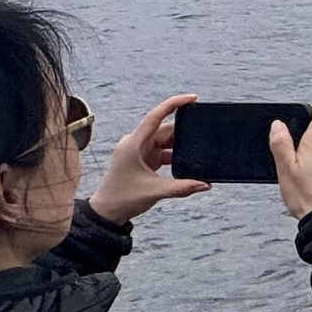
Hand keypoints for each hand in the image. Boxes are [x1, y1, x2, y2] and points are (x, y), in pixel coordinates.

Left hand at [89, 93, 213, 224]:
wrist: (106, 212)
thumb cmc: (123, 199)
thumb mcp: (155, 191)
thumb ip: (182, 187)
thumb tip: (206, 184)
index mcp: (134, 144)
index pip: (155, 116)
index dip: (174, 104)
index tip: (192, 98)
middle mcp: (135, 143)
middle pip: (163, 129)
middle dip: (183, 131)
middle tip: (203, 133)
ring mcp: (138, 151)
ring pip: (163, 141)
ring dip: (178, 145)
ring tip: (197, 149)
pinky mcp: (141, 159)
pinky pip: (160, 151)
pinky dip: (173, 154)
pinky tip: (186, 160)